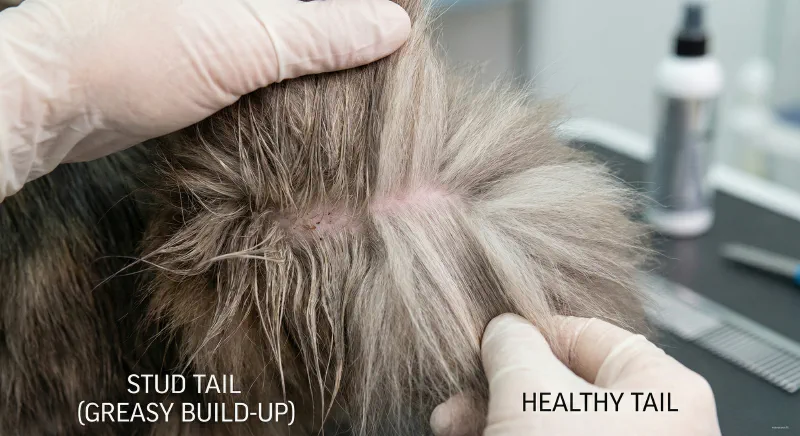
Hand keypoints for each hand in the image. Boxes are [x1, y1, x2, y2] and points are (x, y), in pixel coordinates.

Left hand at [0, 0, 409, 199]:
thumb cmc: (129, 55)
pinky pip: (271, 56)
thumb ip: (322, 33)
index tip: (407, 22)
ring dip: (330, 55)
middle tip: (394, 56)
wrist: (58, 103)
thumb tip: (391, 28)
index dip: (376, 3)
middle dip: (354, 28)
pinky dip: (298, 75)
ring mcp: (220, 17)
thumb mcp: (243, 42)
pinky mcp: (209, 52)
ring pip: (296, 30)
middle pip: (316, 9)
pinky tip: (321, 95)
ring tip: (370, 79)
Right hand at [430, 314, 720, 435]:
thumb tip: (505, 329)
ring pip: (552, 423)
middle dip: (498, 389)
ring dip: (495, 420)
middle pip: (562, 383)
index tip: (487, 342)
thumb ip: (514, 345)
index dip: (527, 334)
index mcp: (664, 391)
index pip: (587, 335)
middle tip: (459, 399)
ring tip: (452, 429)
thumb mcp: (527, 394)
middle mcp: (657, 427)